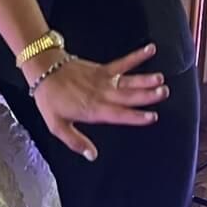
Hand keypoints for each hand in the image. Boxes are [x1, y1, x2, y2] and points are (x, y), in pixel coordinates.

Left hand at [30, 44, 168, 161]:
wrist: (44, 71)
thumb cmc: (51, 99)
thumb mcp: (57, 125)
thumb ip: (76, 142)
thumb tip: (91, 155)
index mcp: (94, 110)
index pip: (119, 114)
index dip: (135, 116)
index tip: (151, 117)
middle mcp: (102, 95)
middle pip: (128, 96)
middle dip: (147, 95)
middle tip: (163, 93)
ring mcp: (104, 80)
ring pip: (128, 81)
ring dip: (145, 80)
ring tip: (160, 79)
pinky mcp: (103, 69)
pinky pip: (122, 63)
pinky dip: (137, 56)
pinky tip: (150, 50)